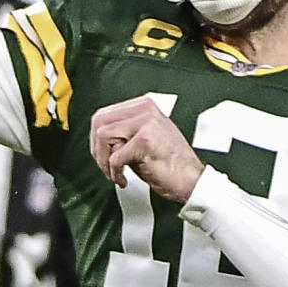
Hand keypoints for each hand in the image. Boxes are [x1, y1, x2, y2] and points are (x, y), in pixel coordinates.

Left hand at [89, 96, 203, 201]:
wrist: (192, 180)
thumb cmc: (170, 163)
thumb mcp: (144, 137)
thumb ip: (124, 131)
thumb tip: (98, 137)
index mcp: (144, 106)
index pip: (104, 114)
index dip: (96, 138)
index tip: (102, 154)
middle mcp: (145, 110)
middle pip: (99, 121)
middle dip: (97, 149)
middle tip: (105, 166)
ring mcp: (146, 123)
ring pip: (103, 136)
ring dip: (103, 162)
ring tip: (115, 173)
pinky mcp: (145, 141)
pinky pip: (114, 158)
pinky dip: (114, 173)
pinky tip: (124, 180)